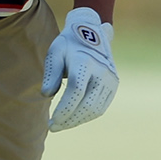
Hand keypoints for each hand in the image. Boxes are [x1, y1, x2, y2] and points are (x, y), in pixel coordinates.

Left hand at [41, 6, 117, 131]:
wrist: (92, 32)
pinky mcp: (114, 84)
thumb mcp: (55, 52)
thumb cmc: (68, 45)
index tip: (52, 121)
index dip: (64, 109)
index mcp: (85, 61)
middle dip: (69, 120)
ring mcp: (110, 78)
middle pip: (86, 104)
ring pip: (95, 109)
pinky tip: (74, 118)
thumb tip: (46, 94)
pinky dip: (87, 116)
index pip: (76, 91)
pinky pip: (101, 106)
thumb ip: (50, 73)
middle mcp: (101, 71)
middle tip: (53, 127)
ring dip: (78, 121)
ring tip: (62, 124)